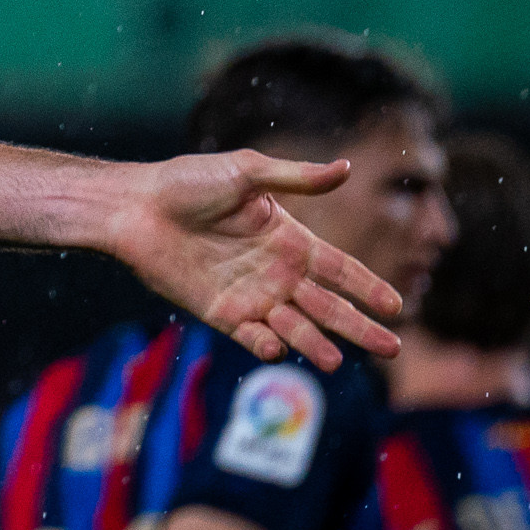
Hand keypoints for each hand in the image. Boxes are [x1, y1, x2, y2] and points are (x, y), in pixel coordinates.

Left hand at [106, 150, 401, 365]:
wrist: (133, 207)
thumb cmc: (185, 183)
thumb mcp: (245, 173)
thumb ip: (296, 178)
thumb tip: (347, 167)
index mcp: (289, 239)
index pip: (340, 269)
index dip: (367, 288)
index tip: (397, 307)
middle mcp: (276, 273)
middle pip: (328, 306)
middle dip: (358, 327)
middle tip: (390, 347)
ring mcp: (250, 295)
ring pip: (294, 327)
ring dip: (314, 344)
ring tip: (334, 361)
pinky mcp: (220, 313)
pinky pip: (250, 336)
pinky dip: (265, 345)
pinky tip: (276, 347)